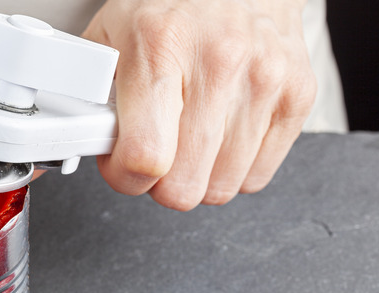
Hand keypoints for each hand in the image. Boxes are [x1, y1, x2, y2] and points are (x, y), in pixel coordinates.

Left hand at [83, 0, 316, 209]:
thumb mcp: (112, 33)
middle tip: (155, 152)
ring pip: (221, 188)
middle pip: (185, 186)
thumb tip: (81, 140)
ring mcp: (265, 80)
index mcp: (160, 46)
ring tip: (187, 138)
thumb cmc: (172, 4)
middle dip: (160, 182)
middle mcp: (219, 62)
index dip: (125, 176)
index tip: (122, 164)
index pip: (145, 157)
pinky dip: (233, 168)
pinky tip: (219, 136)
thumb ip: (93, 91)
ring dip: (197, 176)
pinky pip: (256, 176)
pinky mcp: (298, 95)